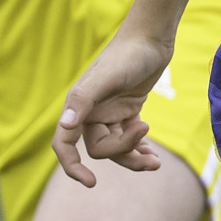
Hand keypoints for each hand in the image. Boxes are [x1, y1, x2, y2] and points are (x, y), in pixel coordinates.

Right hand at [51, 29, 176, 184]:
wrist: (151, 38)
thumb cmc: (128, 55)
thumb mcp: (107, 77)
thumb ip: (84, 100)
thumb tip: (65, 126)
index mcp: (79, 107)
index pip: (65, 144)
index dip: (72, 166)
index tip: (91, 183)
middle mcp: (91, 113)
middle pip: (101, 149)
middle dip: (124, 152)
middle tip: (148, 146)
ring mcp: (110, 113)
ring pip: (117, 148)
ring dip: (134, 157)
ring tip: (155, 163)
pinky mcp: (128, 110)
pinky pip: (129, 138)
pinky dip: (140, 148)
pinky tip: (153, 156)